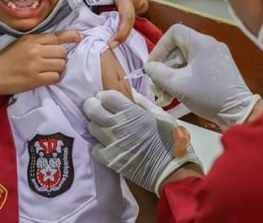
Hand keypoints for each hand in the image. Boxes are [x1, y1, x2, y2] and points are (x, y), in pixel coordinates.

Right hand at [0, 31, 81, 97]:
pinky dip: (53, 78)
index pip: (57, 36)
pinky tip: (45, 78)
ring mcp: (35, 65)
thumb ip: (39, 41)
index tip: (79, 37)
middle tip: (53, 61)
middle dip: (61, 58)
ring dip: (58, 69)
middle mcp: (35, 50)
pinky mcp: (34, 79)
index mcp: (32, 39)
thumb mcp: (21, 43)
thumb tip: (60, 41)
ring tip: (48, 70)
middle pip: (63, 52)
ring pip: (61, 65)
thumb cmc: (7, 59)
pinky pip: (55, 77)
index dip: (71, 36)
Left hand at [83, 0, 147, 47]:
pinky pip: (128, 14)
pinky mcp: (142, 5)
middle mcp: (138, 1)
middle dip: (109, 21)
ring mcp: (142, 4)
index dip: (120, 34)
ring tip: (105, 3)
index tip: (111, 44)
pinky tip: (112, 4)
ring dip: (114, 14)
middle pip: (122, 20)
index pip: (126, 18)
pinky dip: (119, 12)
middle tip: (96, 14)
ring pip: (125, 17)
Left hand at [83, 90, 202, 194]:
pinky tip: (110, 143)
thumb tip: (128, 90)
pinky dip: (99, 144)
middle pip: (92, 109)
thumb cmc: (170, 140)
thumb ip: (141, 102)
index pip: (106, 96)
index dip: (106, 95)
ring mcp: (111, 144)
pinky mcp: (109, 160)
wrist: (171, 171)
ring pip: (91, 127)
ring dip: (97, 124)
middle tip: (103, 109)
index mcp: (131, 113)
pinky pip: (94, 147)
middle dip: (95, 105)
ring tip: (108, 126)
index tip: (110, 99)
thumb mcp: (160, 115)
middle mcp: (117, 126)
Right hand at [145, 24, 261, 129]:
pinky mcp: (220, 69)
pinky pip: (196, 67)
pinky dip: (185, 78)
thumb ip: (158, 74)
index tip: (153, 66)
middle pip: (179, 48)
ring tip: (165, 95)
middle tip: (157, 85)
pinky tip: (177, 94)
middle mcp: (210, 45)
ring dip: (173, 76)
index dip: (160, 48)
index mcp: (202, 43)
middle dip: (165, 67)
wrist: (239, 112)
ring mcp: (216, 57)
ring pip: (186, 60)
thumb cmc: (208, 95)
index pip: (174, 33)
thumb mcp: (178, 85)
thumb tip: (150, 68)